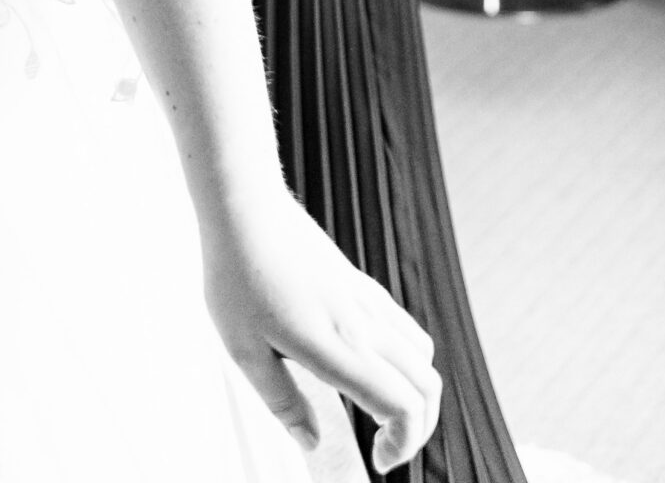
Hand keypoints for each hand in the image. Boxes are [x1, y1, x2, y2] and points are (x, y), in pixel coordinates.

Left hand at [202, 188, 440, 472]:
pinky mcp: (359, 282)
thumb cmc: (237, 274)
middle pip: (427, 385)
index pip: (404, 406)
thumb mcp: (245, 352)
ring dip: (416, 390)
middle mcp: (364, 323)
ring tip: (380, 408)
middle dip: (419, 427)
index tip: (377, 459)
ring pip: (422, 354)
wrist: (244, 206)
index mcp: (339, 346)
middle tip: (384, 444)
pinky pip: (403, 326)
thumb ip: (283, 403)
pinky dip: (406, 358)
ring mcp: (366, 299)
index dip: (404, 443)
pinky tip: (369, 363)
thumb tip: (312, 442)